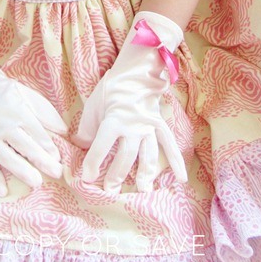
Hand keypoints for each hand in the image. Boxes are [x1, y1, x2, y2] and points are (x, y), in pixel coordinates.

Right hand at [0, 35, 65, 196]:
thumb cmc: (6, 93)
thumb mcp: (27, 95)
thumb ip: (45, 112)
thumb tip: (63, 130)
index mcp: (17, 111)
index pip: (36, 132)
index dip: (48, 147)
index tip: (58, 159)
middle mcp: (3, 125)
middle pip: (24, 146)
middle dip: (41, 161)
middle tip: (56, 173)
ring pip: (5, 157)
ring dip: (21, 171)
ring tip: (36, 183)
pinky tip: (2, 191)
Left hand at [75, 12, 186, 191]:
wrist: (135, 71)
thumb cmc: (111, 88)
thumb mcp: (93, 105)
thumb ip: (87, 128)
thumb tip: (79, 147)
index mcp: (114, 119)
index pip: (102, 147)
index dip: (93, 164)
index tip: (87, 177)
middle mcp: (133, 125)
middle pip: (126, 156)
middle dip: (117, 175)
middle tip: (110, 190)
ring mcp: (149, 126)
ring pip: (147, 154)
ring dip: (145, 173)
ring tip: (142, 189)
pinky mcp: (159, 125)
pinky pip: (169, 144)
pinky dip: (176, 161)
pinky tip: (181, 178)